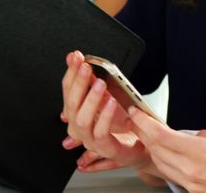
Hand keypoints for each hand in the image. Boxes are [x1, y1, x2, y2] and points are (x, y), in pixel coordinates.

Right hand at [60, 51, 156, 174]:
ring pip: (81, 120)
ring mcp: (89, 139)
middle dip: (78, 83)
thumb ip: (93, 82)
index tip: (76, 57)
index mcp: (76, 113)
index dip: (71, 73)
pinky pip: (100, 132)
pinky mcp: (104, 147)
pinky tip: (111, 102)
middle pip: (71, 103)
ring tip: (100, 83)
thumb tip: (83, 63)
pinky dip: (104, 116)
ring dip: (90, 99)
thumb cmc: (121, 123)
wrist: (138, 145)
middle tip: (87, 67)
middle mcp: (78, 126)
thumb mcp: (106, 96)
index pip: (67, 90)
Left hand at [129, 110, 205, 192]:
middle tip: (138, 121)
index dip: (143, 122)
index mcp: (200, 152)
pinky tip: (168, 155)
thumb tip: (195, 135)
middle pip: (155, 149)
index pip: (160, 135)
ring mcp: (191, 184)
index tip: (136, 113)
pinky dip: (165, 163)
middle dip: (143, 133)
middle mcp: (191, 170)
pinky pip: (172, 175)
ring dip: (152, 149)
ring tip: (150, 136)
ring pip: (160, 164)